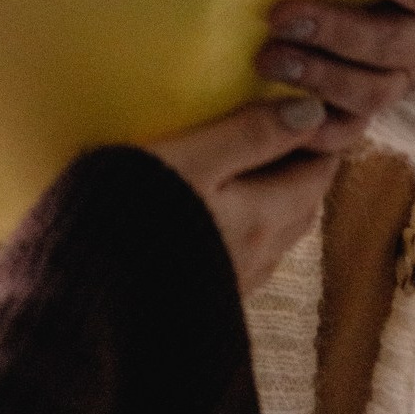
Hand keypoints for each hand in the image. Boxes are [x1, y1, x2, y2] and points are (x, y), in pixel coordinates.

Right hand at [150, 96, 338, 292]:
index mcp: (263, 217)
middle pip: (302, 208)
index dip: (322, 142)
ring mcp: (233, 282)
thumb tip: (313, 111)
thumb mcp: (193, 161)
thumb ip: (249, 135)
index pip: (315, 175)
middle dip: (306, 172)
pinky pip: (248, 260)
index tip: (317, 112)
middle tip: (293, 136)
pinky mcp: (204, 298)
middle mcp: (258, 255)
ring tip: (262, 174)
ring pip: (277, 237)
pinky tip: (224, 222)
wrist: (92, 302)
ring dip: (282, 204)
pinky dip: (252, 231)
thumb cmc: (136, 215)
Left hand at [254, 0, 414, 151]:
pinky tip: (281, 114)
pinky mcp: (375, 99)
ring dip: (320, 77)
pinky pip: (354, 127)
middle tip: (283, 15)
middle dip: (337, 32)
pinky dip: (321, 130)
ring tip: (268, 58)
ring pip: (374, 90)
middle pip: (393, 45)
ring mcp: (404, 72)